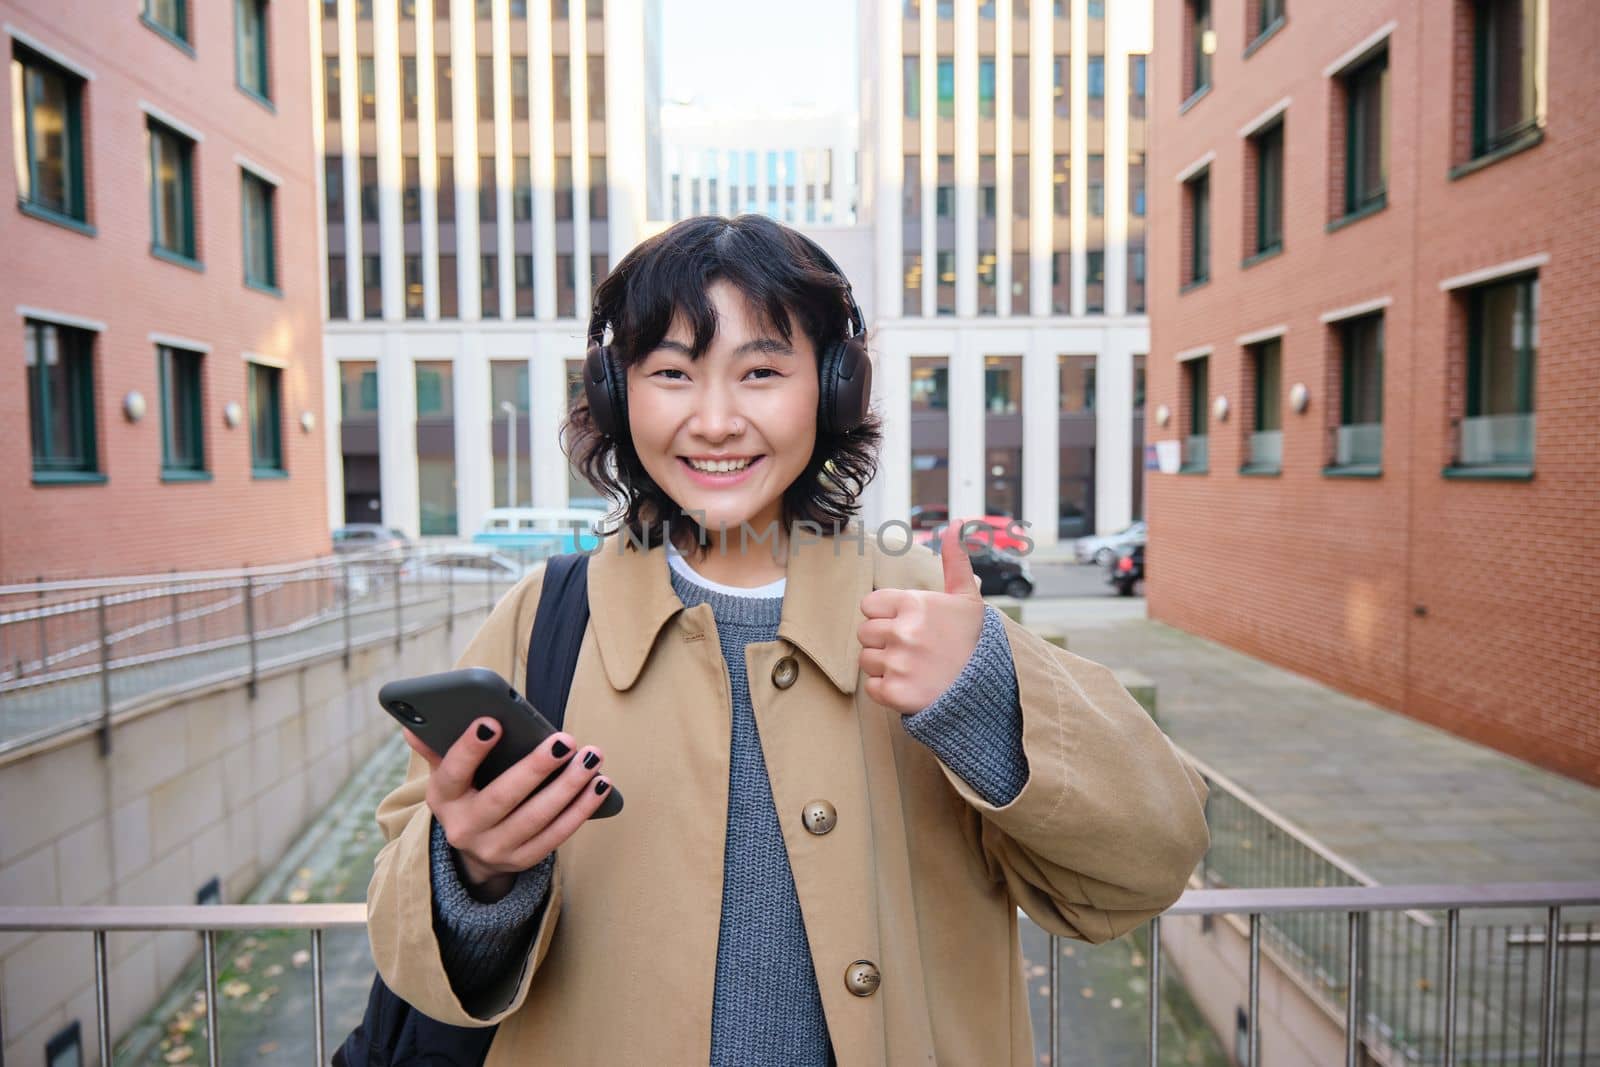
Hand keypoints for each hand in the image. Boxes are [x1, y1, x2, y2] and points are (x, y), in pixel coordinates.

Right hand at [402, 720, 611, 900]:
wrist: (472, 853)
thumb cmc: (467, 794)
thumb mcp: (447, 775)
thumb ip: (437, 748)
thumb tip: (412, 724)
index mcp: (443, 799)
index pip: (453, 772)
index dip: (471, 748)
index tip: (492, 721)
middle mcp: (465, 829)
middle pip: (503, 797)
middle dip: (536, 768)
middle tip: (565, 740)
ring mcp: (495, 850)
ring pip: (536, 818)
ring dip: (569, 787)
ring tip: (591, 758)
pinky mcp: (523, 861)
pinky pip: (557, 835)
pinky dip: (581, 809)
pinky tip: (600, 784)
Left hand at [857, 519, 986, 714]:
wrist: (988, 689)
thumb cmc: (973, 641)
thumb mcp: (967, 598)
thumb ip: (955, 560)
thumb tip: (954, 523)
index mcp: (914, 604)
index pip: (869, 605)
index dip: (886, 615)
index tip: (908, 625)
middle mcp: (903, 632)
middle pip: (865, 633)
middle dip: (883, 640)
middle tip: (913, 648)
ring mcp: (898, 664)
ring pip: (866, 660)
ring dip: (885, 666)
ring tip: (914, 667)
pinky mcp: (895, 693)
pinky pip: (871, 687)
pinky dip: (887, 690)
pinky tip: (912, 685)